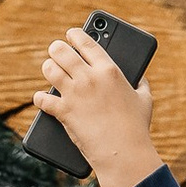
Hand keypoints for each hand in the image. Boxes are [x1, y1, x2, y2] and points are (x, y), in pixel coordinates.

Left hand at [35, 28, 161, 186]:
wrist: (124, 153)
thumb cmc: (137, 127)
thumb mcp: (145, 99)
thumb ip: (141, 83)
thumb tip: (139, 75)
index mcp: (109, 70)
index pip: (86, 42)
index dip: (75, 34)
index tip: (71, 33)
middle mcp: (89, 78)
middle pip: (63, 51)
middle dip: (57, 48)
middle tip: (56, 50)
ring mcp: (74, 94)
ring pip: (50, 70)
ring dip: (48, 68)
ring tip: (49, 67)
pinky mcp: (64, 112)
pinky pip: (43, 99)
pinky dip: (40, 98)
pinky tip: (40, 97)